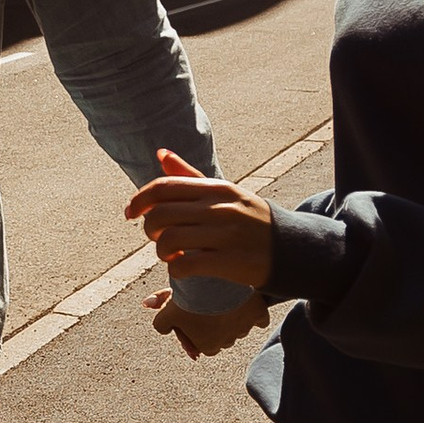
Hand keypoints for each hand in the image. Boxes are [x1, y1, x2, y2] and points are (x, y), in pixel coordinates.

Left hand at [124, 147, 275, 293]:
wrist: (293, 249)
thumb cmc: (250, 220)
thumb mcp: (225, 193)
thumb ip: (190, 175)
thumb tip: (160, 153)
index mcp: (216, 188)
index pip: (164, 187)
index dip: (139, 199)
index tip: (130, 212)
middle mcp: (220, 208)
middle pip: (160, 214)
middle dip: (149, 229)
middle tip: (156, 238)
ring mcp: (226, 235)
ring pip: (168, 240)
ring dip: (160, 251)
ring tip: (169, 254)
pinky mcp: (230, 262)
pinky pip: (185, 265)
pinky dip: (175, 269)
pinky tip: (181, 268)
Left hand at [149, 290, 269, 359]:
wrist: (216, 282)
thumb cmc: (190, 300)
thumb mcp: (168, 312)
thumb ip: (160, 321)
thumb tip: (149, 309)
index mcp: (207, 348)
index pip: (197, 339)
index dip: (191, 323)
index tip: (189, 309)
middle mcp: (228, 343)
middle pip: (217, 332)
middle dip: (211, 320)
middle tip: (204, 301)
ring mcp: (245, 329)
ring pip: (237, 323)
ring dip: (230, 313)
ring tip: (220, 297)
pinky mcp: (259, 315)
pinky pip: (258, 316)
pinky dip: (252, 310)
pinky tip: (243, 301)